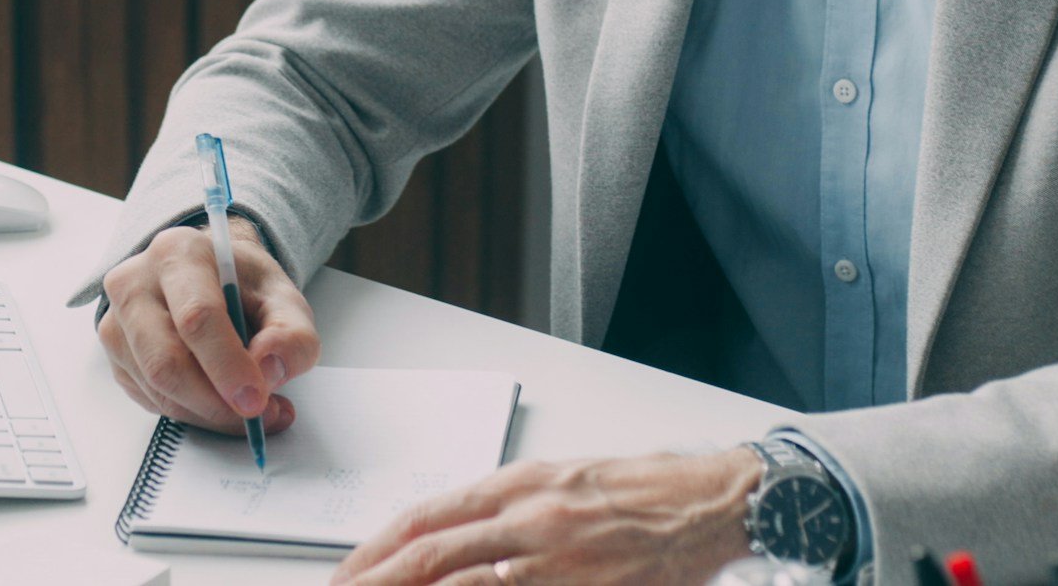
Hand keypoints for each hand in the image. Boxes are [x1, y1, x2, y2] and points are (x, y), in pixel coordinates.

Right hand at [96, 216, 321, 435]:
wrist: (210, 279)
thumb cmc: (242, 286)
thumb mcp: (284, 299)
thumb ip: (292, 334)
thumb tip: (268, 368)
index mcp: (177, 253)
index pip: (197, 316)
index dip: (228, 365)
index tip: (256, 399)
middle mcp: (134, 284)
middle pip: (166, 360)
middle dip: (215, 401)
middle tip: (259, 415)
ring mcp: (116, 323)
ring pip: (157, 389)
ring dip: (208, 412)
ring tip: (252, 408)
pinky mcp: (115, 358)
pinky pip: (151, 401)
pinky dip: (192, 413)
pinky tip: (220, 401)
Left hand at [330, 450, 761, 585]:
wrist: (710, 503)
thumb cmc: (642, 491)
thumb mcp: (560, 481)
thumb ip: (504, 509)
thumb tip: (450, 537)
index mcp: (518, 485)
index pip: (425, 518)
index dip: (376, 549)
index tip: (347, 573)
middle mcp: (528, 519)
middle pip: (429, 556)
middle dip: (375, 583)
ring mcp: (553, 560)